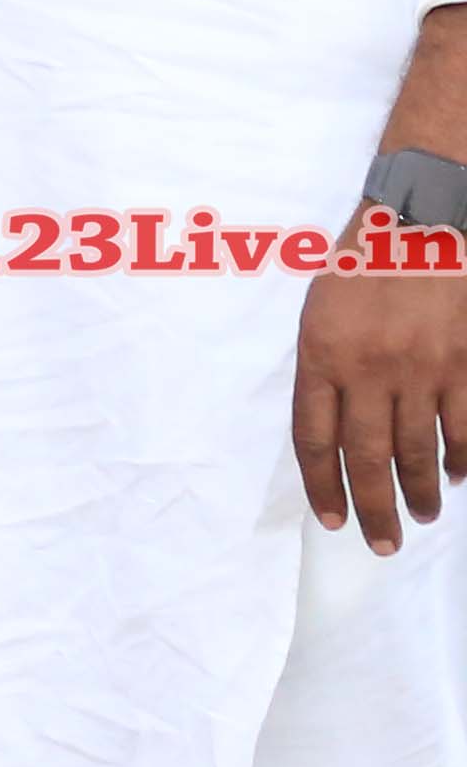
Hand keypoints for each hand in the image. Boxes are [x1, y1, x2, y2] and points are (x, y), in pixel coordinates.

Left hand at [294, 225, 466, 554]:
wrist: (420, 222)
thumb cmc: (359, 267)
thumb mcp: (318, 315)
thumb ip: (323, 374)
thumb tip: (333, 434)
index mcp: (321, 355)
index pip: (314, 440)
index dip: (323, 487)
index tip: (332, 520)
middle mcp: (369, 369)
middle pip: (368, 458)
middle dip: (375, 510)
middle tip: (382, 544)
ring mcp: (422, 369)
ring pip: (420, 450)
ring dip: (421, 492)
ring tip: (423, 517)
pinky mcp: (465, 364)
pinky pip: (464, 427)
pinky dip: (462, 459)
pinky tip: (459, 478)